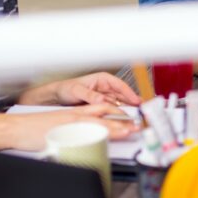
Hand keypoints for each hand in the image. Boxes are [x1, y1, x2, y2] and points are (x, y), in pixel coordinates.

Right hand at [5, 104, 139, 149]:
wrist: (15, 128)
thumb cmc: (32, 130)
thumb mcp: (57, 126)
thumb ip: (74, 130)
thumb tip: (86, 139)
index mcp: (74, 114)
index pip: (101, 109)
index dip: (118, 113)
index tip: (130, 119)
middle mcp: (75, 115)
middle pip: (104, 112)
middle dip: (123, 118)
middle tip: (137, 124)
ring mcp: (71, 123)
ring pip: (99, 120)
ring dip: (117, 125)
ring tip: (130, 130)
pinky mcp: (65, 131)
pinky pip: (86, 130)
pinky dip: (99, 132)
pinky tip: (109, 135)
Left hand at [19, 72, 140, 107]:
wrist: (58, 97)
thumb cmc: (66, 88)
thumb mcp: (77, 90)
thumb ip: (90, 95)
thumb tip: (102, 99)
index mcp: (102, 79)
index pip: (120, 85)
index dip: (130, 93)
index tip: (136, 100)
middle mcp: (106, 87)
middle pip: (123, 95)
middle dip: (132, 102)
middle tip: (140, 111)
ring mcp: (105, 97)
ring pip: (120, 103)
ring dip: (126, 109)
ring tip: (133, 116)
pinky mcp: (102, 105)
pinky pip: (113, 109)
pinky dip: (118, 113)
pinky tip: (123, 118)